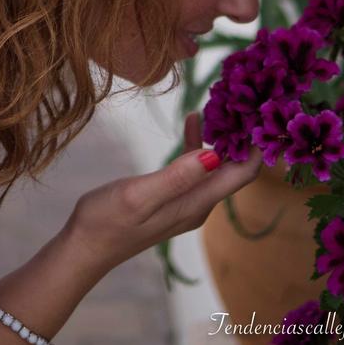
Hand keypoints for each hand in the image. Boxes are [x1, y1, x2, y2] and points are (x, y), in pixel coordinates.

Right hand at [63, 111, 262, 277]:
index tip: (257, 112)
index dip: (254, 145)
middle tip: (242, 97)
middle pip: (235, 169)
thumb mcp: (139, 195)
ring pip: (218, 166)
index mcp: (196, 202)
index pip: (242, 174)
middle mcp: (199, 204)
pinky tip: (192, 121)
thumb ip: (177, 177)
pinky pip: (198, 168)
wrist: (86, 246)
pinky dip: (200, 144)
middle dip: (243, 136)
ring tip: (220, 103)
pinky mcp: (174, 198)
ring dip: (222, 137)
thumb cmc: (108, 220)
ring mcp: (187, 202)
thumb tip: (215, 156)